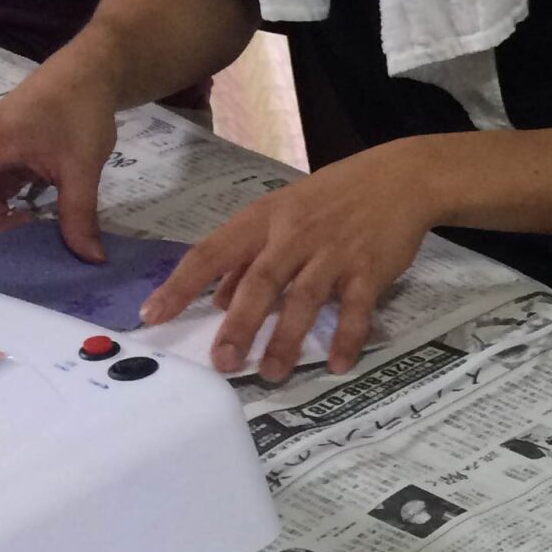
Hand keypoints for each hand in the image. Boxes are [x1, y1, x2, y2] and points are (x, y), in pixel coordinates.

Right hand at [0, 62, 117, 259]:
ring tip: (27, 231)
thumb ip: (79, 215)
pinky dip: (5, 206)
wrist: (89, 74)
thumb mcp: (80, 169)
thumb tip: (92, 260)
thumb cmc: (79, 113)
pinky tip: (29, 220)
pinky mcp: (3, 155)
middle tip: (21, 239)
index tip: (6, 232)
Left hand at [143, 139, 439, 379]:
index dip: (181, 285)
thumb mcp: (281, 213)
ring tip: (272, 373)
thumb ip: (249, 256)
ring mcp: (333, 253)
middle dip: (239, 324)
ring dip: (287, 338)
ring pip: (304, 298)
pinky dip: (346, 337)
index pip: (212, 253)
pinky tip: (336, 364)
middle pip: (260, 282)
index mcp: (263, 220)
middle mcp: (294, 235)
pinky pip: (355, 308)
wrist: (399, 178)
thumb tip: (216, 300)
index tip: (153, 316)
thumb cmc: (332, 198)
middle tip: (223, 362)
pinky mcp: (370, 269)